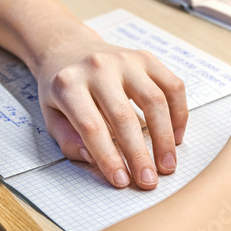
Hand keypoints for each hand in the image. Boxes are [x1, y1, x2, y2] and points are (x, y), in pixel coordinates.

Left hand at [33, 30, 187, 189]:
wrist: (69, 49)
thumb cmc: (63, 89)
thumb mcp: (51, 116)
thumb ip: (69, 141)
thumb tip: (95, 160)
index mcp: (69, 85)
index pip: (92, 128)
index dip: (109, 158)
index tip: (122, 181)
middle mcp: (98, 68)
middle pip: (124, 117)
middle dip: (140, 155)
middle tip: (149, 181)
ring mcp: (126, 60)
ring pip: (155, 100)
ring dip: (164, 137)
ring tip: (167, 164)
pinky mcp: (146, 58)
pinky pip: (172, 86)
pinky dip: (179, 113)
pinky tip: (176, 136)